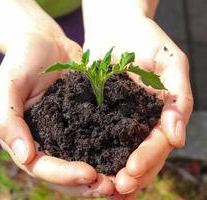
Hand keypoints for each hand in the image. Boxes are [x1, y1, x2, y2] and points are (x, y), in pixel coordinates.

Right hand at [0, 32, 114, 196]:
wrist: (44, 41)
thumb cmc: (22, 60)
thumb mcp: (8, 85)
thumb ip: (9, 120)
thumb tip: (24, 157)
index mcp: (29, 137)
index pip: (43, 166)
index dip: (64, 175)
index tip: (89, 175)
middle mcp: (51, 138)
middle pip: (67, 170)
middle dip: (88, 182)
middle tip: (112, 187)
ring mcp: (70, 128)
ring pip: (86, 158)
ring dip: (104, 172)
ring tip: (124, 179)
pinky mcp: (88, 116)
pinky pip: (99, 135)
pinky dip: (112, 147)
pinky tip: (128, 153)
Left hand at [84, 16, 192, 196]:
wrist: (117, 27)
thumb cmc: (147, 39)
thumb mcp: (171, 62)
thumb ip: (178, 98)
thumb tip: (178, 137)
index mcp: (162, 113)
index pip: (159, 143)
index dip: (149, 158)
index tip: (132, 170)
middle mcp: (143, 121)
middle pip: (143, 155)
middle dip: (132, 174)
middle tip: (117, 186)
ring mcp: (122, 119)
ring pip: (122, 152)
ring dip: (114, 171)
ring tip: (103, 188)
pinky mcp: (101, 112)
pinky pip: (101, 136)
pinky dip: (97, 154)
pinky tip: (89, 167)